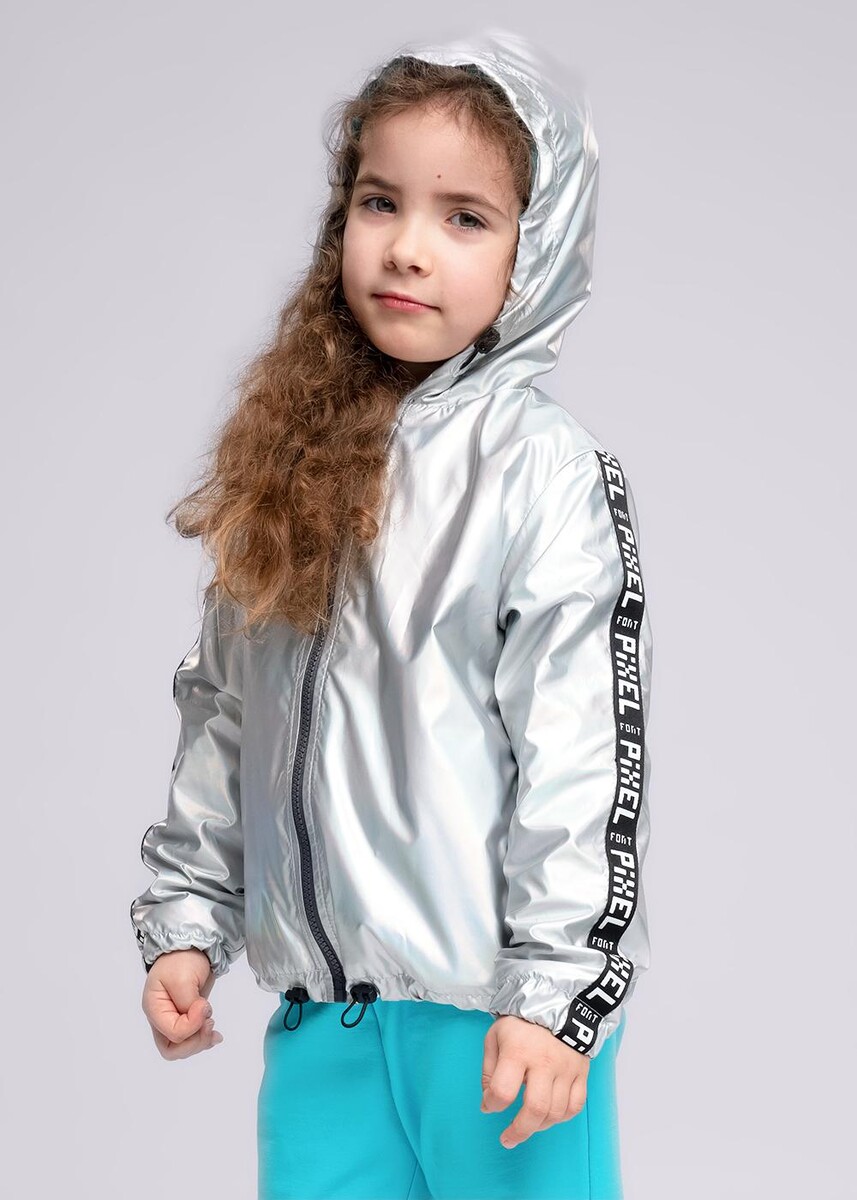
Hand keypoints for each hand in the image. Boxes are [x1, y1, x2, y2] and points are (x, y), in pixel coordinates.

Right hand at [141, 948, 223, 1059]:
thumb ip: (188, 1003)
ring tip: (213, 1028)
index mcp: (154, 1008)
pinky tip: (215, 1036)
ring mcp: (172, 1020)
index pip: (172, 1033)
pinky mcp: (185, 1018)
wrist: (190, 946)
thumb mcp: (183, 978)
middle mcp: (160, 1018)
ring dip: (199, 1042)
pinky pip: (190, 1039)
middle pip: (172, 1049)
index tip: (204, 1005)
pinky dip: (203, 1040)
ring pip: (181, 1048)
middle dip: (194, 1042)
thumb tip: (200, 1018)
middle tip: (210, 1024)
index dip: (192, 1025)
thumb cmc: (181, 959)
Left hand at [481, 1014, 589, 1148]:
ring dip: (538, 1126)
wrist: (557, 1002)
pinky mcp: (581, 1073)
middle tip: (508, 1138)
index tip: (489, 1105)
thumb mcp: (495, 1037)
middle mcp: (544, 1061)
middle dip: (519, 1130)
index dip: (492, 1105)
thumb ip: (489, 1071)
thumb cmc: (521, 1022)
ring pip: (556, 1112)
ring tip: (526, 1125)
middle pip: (535, 1108)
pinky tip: (548, 1116)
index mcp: (518, 1051)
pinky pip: (574, 1106)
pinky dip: (561, 1118)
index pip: (503, 1091)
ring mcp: (566, 1068)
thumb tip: (489, 1103)